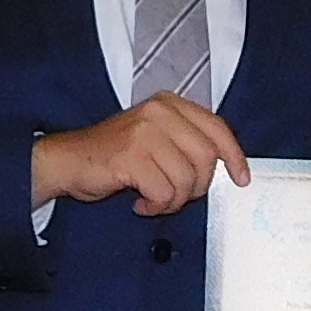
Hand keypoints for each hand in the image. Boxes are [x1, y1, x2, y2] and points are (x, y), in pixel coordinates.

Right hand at [30, 96, 248, 217]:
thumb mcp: (156, 137)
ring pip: (186, 179)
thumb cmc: (116, 156)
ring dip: (173, 200)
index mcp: (170, 104)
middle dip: (197, 187)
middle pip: (205, 158)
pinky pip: (164, 193)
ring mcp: (144, 132)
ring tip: (153, 199)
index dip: (234, 156)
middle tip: (176, 196)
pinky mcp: (131, 156)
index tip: (241, 178)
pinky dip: (155, 206)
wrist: (68, 161)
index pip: (217, 128)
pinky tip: (139, 202)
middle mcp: (159, 112)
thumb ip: (187, 143)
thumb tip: (225, 168)